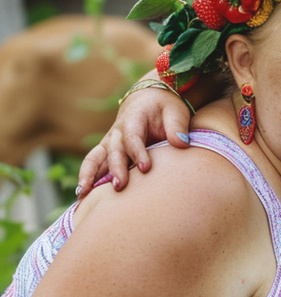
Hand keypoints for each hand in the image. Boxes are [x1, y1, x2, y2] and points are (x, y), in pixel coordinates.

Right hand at [77, 75, 191, 196]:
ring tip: (84, 194)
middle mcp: (117, 132)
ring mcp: (110, 143)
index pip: (133, 137)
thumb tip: (182, 144)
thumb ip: (177, 127)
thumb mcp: (175, 111)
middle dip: (115, 169)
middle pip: (114, 151)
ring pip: (95, 158)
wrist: (147, 101)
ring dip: (89, 175)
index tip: (146, 168)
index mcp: (133, 119)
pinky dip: (87, 178)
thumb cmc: (163, 107)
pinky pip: (94, 165)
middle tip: (119, 186)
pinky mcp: (108, 152)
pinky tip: (82, 196)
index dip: (138, 152)